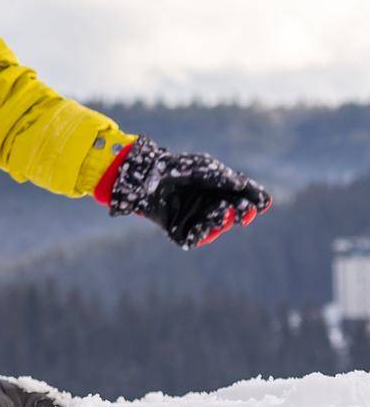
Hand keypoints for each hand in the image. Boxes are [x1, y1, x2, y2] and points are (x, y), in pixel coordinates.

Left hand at [105, 137, 270, 248]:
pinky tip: (202, 228)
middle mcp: (211, 206)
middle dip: (241, 213)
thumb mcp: (200, 167)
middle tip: (246, 212)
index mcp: (221, 191)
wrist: (144, 176)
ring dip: (221, 221)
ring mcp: (195, 219)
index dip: (255, 201)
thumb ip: (219, 176)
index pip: (244, 198)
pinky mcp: (178, 230)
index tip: (263, 203)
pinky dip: (198, 235)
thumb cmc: (175, 167)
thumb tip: (242, 185)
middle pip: (233, 214)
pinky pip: (192, 238)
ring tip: (223, 212)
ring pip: (214, 226)